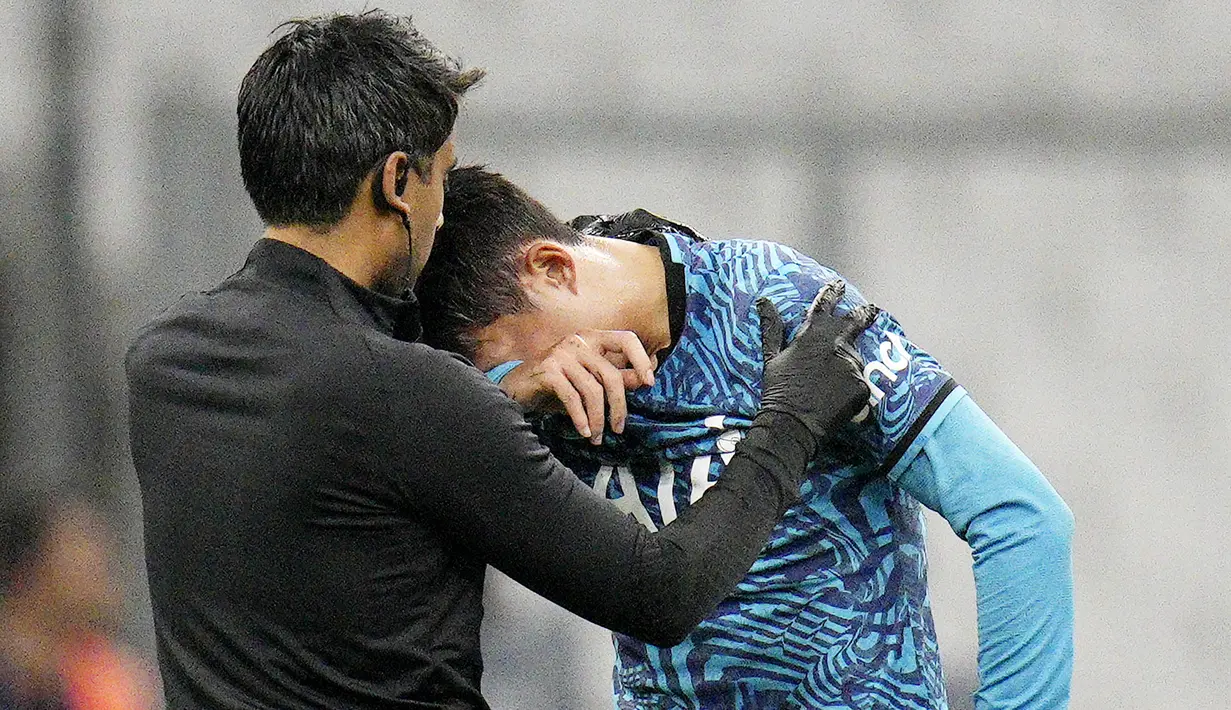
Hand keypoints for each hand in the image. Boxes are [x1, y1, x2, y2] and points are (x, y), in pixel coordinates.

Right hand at [499, 330, 656, 443]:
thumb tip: (643, 379)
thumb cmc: (557, 384)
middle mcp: (578, 341)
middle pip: (611, 375)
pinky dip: (581, 418)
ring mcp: (561, 354)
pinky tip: (584, 432)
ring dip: (598, 419)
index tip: (649, 383)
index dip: (641, 359)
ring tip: (597, 437)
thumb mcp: (589, 381)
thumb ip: (615, 377)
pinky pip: (572, 398)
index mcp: (592, 338)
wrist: (516, 389)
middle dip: (618, 406)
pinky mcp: (548, 370)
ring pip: (592, 390)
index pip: (626, 338)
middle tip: (619, 429)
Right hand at [755, 280, 879, 442]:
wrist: (792, 424)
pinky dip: (850, 388)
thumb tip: (764, 301)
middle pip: (855, 321)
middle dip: (864, 313)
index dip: (832, 293)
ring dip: (847, 364)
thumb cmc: (778, 391)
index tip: (838, 285)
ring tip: (831, 382)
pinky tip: (836, 398)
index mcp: (813, 334)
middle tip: (871, 309)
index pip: (826, 305)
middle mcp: (836, 345)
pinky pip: (859, 383)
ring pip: (854, 358)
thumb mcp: (772, 357)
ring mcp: (851, 365)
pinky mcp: (862, 385)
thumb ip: (772, 327)